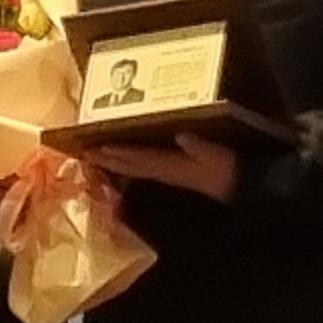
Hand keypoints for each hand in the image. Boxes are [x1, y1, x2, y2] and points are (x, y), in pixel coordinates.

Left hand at [88, 131, 238, 201]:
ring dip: (114, 162)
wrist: (238, 187)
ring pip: (133, 168)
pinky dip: (130, 163)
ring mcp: (166, 173)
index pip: (138, 158)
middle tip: (84, 152)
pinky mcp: (172, 173)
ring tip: (96, 155)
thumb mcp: (215, 155)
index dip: (118, 153)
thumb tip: (181, 135)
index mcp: (170, 166)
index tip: (97, 147)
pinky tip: (124, 158)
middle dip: (107, 159)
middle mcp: (163, 171)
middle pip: (129, 165)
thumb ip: (199, 146)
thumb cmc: (226, 170)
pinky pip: (144, 167)